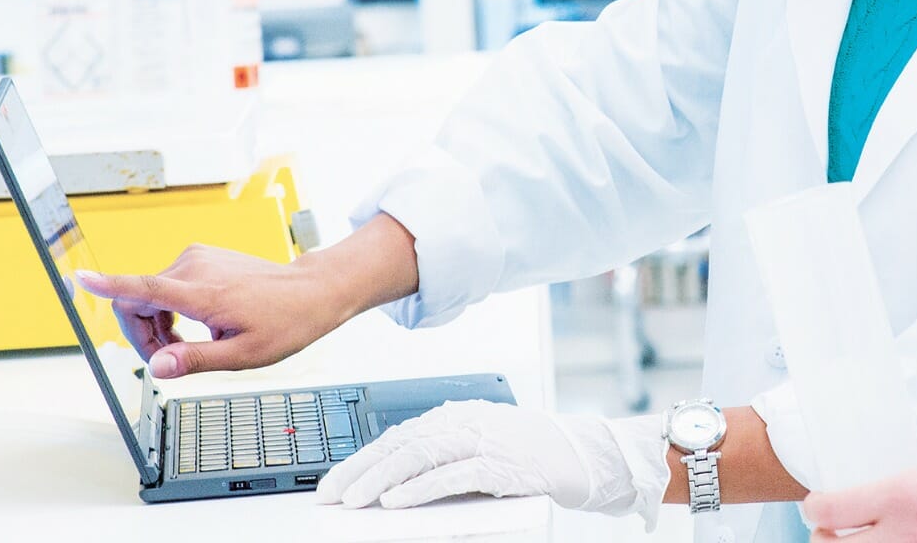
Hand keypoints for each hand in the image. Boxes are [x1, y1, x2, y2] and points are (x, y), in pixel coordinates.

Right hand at [74, 213, 420, 377]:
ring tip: (188, 346)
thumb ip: (195, 360)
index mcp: (202, 292)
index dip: (107, 286)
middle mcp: (194, 266)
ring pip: (149, 294)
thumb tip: (157, 367)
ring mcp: (197, 258)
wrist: (311, 291)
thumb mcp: (243, 355)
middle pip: (137, 300)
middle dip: (142, 335)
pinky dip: (170, 310)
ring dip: (157, 325)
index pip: (143, 287)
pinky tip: (196, 325)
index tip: (79, 277)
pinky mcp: (201, 257)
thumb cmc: (285, 322)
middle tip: (170, 361)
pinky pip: (166, 285)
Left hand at [317, 401, 670, 527]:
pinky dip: (419, 488)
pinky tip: (395, 501)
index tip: (331, 483)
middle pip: (400, 444)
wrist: (587, 456)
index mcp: (458, 415)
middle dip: (359, 471)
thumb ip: (442, 458)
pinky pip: (451, 475)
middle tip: (329, 494)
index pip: (397, 436)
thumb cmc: (532, 456)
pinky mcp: (501, 464)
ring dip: (381, 480)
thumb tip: (392, 485)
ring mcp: (484, 440)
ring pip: (419, 456)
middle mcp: (466, 421)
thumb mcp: (482, 449)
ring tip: (353, 500)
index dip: (361, 460)